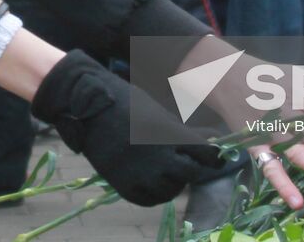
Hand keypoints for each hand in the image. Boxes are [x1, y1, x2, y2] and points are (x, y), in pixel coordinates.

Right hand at [31, 50, 222, 205]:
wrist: (88, 109)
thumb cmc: (125, 103)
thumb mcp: (158, 112)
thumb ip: (183, 131)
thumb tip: (211, 139)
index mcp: (169, 133)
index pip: (206, 153)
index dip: (213, 157)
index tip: (215, 158)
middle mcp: (159, 157)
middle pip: (193, 174)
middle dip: (196, 169)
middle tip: (192, 163)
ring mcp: (142, 175)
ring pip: (172, 190)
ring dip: (175, 181)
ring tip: (168, 169)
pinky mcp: (125, 187)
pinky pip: (150, 200)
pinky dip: (156, 193)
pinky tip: (154, 181)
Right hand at [178, 40, 303, 208]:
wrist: (228, 78)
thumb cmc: (272, 80)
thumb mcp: (299, 77)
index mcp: (300, 91)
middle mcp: (287, 110)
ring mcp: (271, 129)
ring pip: (295, 150)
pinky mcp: (257, 145)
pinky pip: (271, 167)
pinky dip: (283, 185)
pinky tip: (297, 201)